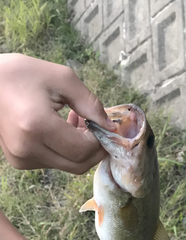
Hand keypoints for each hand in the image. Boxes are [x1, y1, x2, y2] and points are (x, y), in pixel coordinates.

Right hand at [0, 53, 114, 173]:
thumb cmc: (22, 74)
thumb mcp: (62, 79)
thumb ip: (91, 104)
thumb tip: (111, 127)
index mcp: (37, 126)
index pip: (83, 149)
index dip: (101, 140)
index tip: (105, 124)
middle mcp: (28, 148)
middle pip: (78, 165)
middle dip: (95, 149)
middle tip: (98, 126)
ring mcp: (22, 158)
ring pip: (67, 165)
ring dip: (81, 148)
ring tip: (77, 120)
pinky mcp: (19, 161)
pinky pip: (54, 162)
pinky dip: (66, 149)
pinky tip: (62, 127)